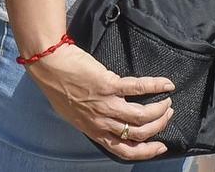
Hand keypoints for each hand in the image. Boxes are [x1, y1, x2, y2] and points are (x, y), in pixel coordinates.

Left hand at [28, 43, 175, 160]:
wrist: (47, 63)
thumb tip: (103, 123)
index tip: (160, 146)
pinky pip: (138, 88)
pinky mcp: (109, 84)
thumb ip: (90, 121)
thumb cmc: (56, 85)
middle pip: (139, 134)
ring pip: (142, 116)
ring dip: (159, 110)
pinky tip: (167, 84)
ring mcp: (106, 104)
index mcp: (94, 129)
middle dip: (158, 127)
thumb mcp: (71, 113)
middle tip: (167, 115)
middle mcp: (102, 121)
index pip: (124, 150)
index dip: (146, 151)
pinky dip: (156, 86)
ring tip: (167, 102)